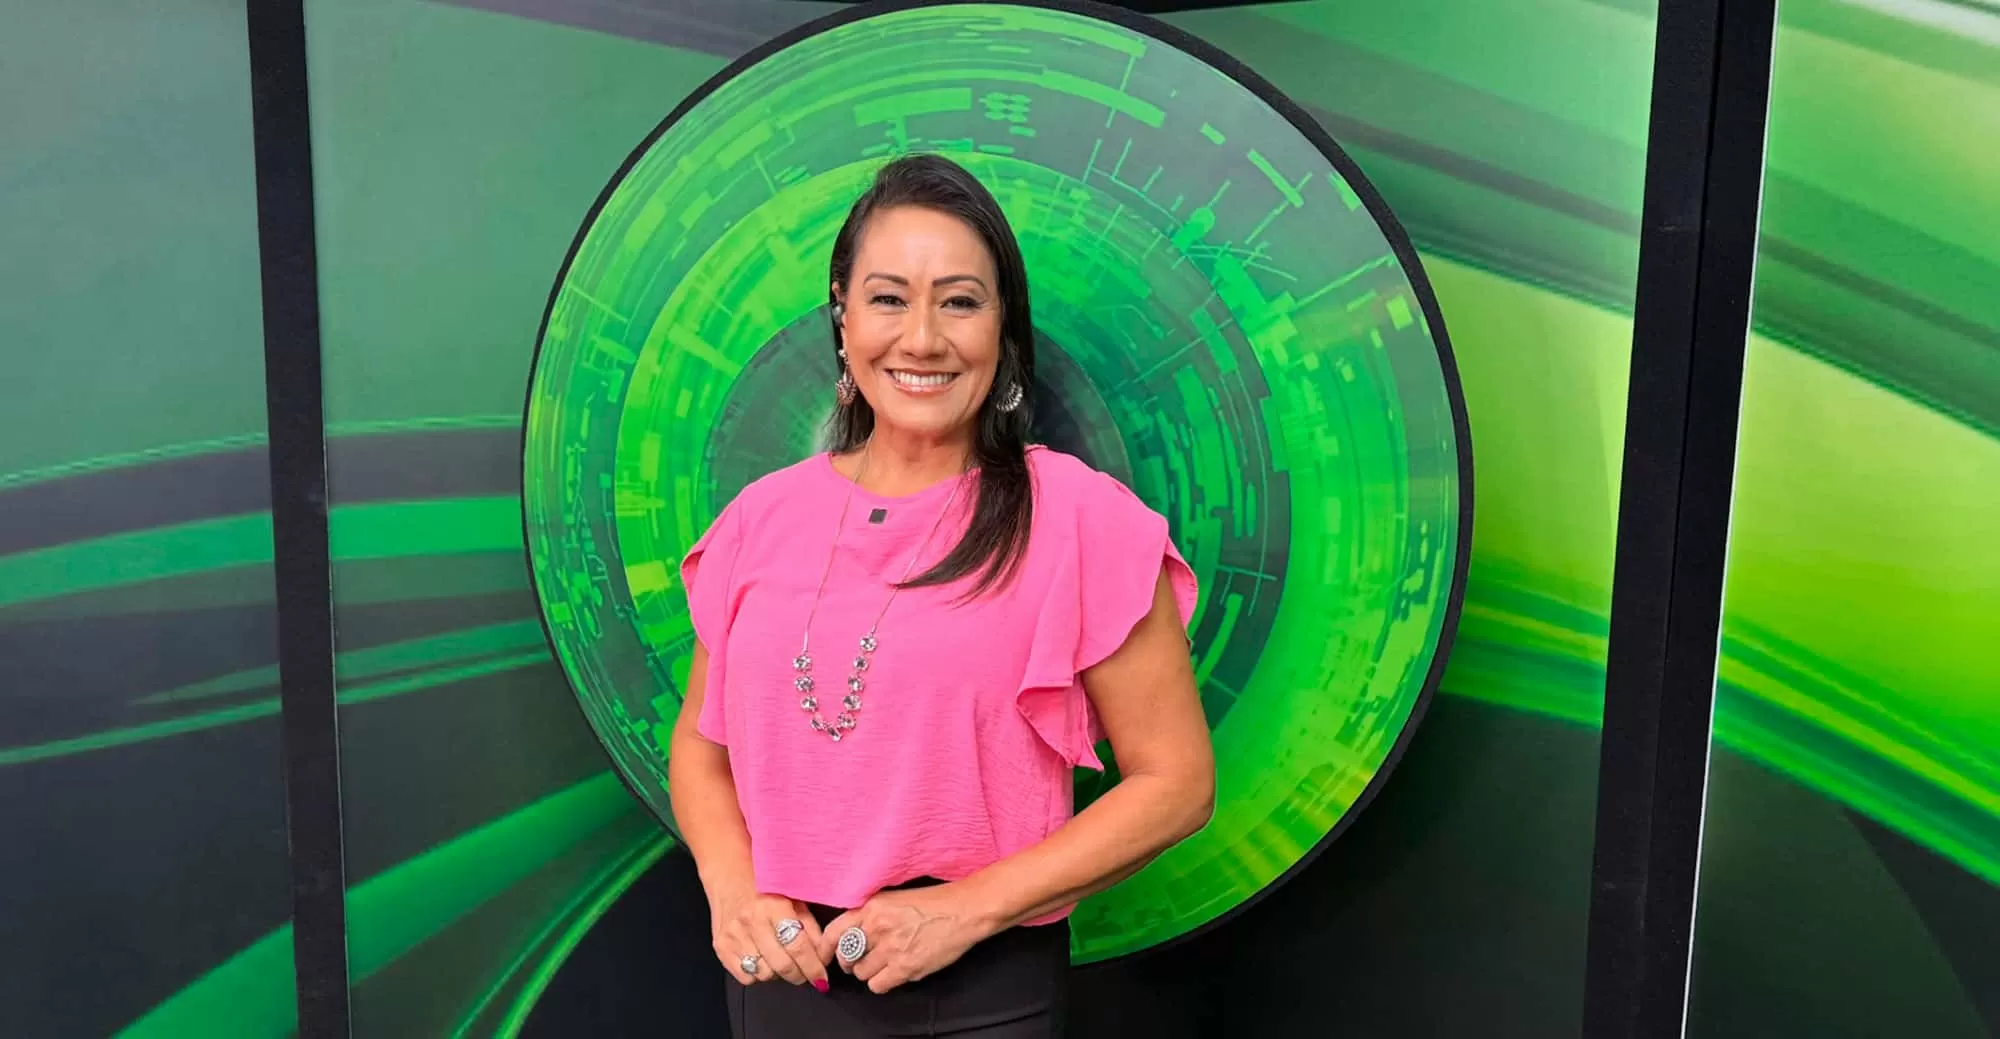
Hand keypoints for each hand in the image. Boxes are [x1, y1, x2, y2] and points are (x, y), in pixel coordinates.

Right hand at [710, 885, 830, 990]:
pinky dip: (758, 975)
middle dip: (799, 975)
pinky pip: (745, 977)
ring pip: (765, 974)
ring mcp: (734, 935)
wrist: (729, 875)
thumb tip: (823, 956)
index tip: (821, 977)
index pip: (798, 946)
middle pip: (782, 965)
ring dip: (778, 974)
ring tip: (780, 959)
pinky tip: (762, 960)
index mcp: (773, 906)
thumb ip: (810, 927)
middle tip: (805, 973)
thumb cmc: (765, 887)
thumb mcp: (794, 898)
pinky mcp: (721, 946)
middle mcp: (752, 921)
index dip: (813, 967)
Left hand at [818, 884, 992, 994]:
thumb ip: (870, 913)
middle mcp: (877, 927)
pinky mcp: (906, 967)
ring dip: (870, 971)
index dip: (825, 948)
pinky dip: (882, 982)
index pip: (834, 932)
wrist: (964, 911)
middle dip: (852, 961)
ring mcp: (891, 948)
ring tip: (885, 964)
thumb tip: (851, 933)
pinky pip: (878, 985)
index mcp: (872, 906)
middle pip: (847, 956)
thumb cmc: (934, 902)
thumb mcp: (894, 898)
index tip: (825, 955)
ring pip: (862, 973)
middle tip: (863, 959)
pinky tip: (894, 972)